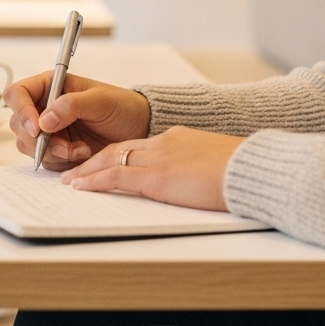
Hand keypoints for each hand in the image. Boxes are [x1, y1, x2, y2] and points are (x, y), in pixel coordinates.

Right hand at [5, 72, 151, 170]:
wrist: (137, 130)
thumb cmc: (122, 107)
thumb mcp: (101, 100)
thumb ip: (71, 105)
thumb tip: (44, 120)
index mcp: (50, 86)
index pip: (17, 94)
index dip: (21, 111)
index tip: (37, 128)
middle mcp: (43, 108)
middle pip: (18, 124)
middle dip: (39, 139)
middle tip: (65, 145)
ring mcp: (48, 131)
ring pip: (28, 145)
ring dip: (52, 152)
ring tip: (81, 148)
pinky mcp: (55, 150)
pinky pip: (43, 160)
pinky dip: (60, 161)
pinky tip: (82, 153)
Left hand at [59, 127, 244, 211]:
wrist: (254, 169)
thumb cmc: (244, 170)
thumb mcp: (217, 163)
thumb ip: (198, 167)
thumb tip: (195, 180)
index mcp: (179, 138)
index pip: (139, 145)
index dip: (117, 154)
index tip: (103, 161)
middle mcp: (164, 142)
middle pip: (119, 148)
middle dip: (94, 160)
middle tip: (75, 171)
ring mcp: (159, 158)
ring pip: (111, 160)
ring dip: (87, 171)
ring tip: (70, 181)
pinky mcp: (158, 177)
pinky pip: (116, 176)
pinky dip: (94, 181)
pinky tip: (81, 187)